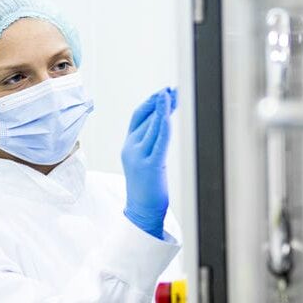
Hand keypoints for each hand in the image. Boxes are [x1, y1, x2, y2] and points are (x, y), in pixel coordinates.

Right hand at [121, 87, 176, 238]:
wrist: (142, 213)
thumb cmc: (148, 188)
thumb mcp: (147, 162)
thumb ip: (151, 145)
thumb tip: (163, 127)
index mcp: (129, 146)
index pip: (138, 117)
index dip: (150, 103)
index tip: (164, 92)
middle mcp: (131, 148)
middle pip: (145, 117)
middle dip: (160, 101)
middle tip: (172, 89)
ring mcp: (139, 156)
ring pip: (152, 125)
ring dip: (163, 107)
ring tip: (173, 94)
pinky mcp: (150, 165)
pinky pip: (159, 140)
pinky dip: (164, 123)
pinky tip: (170, 113)